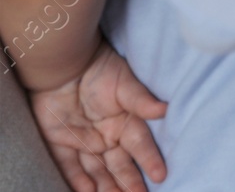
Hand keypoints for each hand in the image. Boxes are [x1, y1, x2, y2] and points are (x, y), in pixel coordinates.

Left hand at [30, 39, 166, 191]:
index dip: (150, 160)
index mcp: (126, 121)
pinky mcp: (61, 143)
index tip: (161, 175)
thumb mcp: (125, 84)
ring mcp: (85, 141)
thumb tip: (164, 109)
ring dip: (107, 186)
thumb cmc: (100, 70)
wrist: (64, 64)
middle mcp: (108, 135)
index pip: (140, 145)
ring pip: (97, 170)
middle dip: (130, 182)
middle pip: (120, 164)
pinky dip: (78, 180)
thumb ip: (141, 100)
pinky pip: (70, 166)